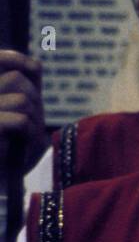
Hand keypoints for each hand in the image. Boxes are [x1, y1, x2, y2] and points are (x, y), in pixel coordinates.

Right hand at [0, 50, 45, 174]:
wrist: (0, 181)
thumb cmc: (10, 147)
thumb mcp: (18, 112)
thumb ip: (22, 87)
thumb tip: (33, 65)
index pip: (0, 60)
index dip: (16, 60)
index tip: (32, 68)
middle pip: (17, 80)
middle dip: (33, 101)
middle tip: (28, 122)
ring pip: (22, 100)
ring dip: (33, 120)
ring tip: (23, 136)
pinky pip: (20, 120)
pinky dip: (29, 133)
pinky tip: (20, 145)